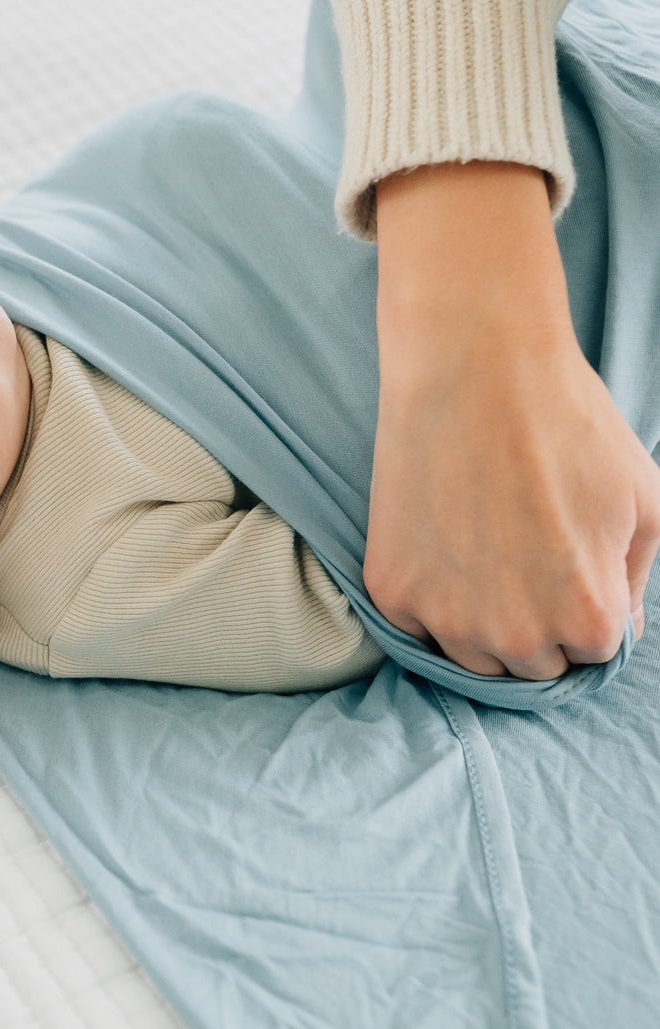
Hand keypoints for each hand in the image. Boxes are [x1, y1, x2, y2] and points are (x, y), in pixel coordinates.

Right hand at [366, 162, 659, 678]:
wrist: (473, 363)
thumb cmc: (566, 421)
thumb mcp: (643, 500)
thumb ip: (635, 580)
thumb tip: (615, 632)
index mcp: (588, 618)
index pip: (592, 652)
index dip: (585, 603)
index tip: (566, 557)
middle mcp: (516, 635)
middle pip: (531, 665)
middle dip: (535, 619)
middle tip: (522, 547)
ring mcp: (447, 618)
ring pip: (472, 655)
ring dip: (481, 616)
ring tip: (484, 542)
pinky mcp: (393, 590)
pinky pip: (418, 622)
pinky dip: (430, 591)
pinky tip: (444, 533)